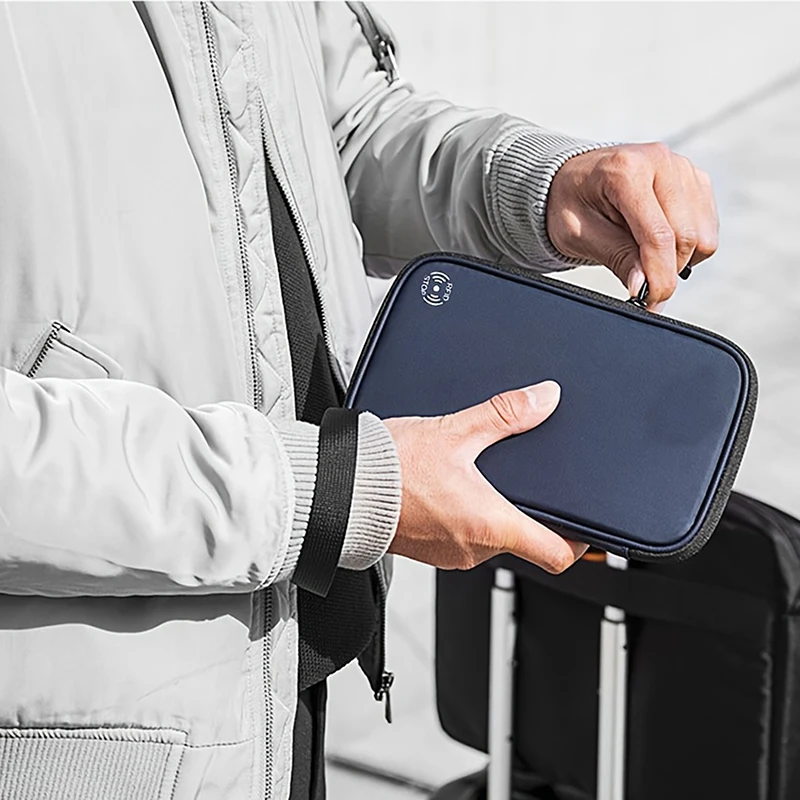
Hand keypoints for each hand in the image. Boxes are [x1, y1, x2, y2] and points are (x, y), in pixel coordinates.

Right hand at [383, 381, 587, 573]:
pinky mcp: (430, 550)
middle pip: (524, 540)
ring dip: (491, 512)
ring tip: (478, 478)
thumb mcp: (455, 431)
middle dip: (527, 510)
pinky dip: (465, 517)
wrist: (340, 487)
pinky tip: (449, 489)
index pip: (557, 554)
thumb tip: (543, 399)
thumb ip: (504, 414)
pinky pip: (462, 537)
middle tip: (523, 480)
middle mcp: (474, 549)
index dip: (581, 542)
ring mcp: (451, 554)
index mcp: (490, 525)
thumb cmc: (389, 469)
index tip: (588, 527)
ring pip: (490, 537)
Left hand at [546, 143, 718, 309]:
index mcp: (627, 170)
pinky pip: (707, 227)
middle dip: (667, 272)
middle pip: (686, 237)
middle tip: (642, 287)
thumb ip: (616, 256)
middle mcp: (661, 161)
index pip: (658, 235)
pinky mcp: (695, 178)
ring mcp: (682, 167)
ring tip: (643, 257)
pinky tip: (658, 243)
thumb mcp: (578, 234)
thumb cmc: (569, 202)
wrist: (572, 178)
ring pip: (703, 235)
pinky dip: (688, 246)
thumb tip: (644, 286)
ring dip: (679, 259)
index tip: (650, 303)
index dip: (658, 277)